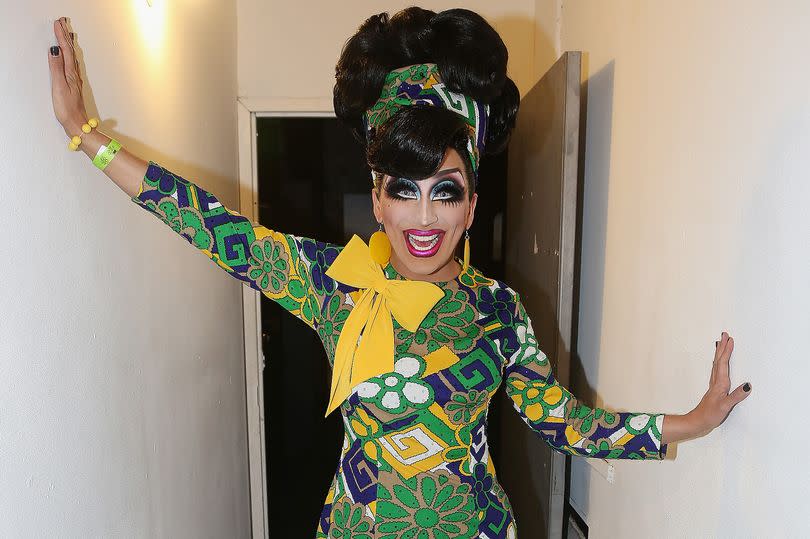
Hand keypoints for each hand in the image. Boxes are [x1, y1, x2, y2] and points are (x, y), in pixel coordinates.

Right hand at [47, 17, 87, 135]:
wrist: (77, 124)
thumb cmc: (67, 109)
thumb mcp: (59, 87)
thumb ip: (56, 68)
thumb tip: (54, 50)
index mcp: (70, 73)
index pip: (65, 50)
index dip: (61, 36)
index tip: (58, 23)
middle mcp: (75, 74)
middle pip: (70, 51)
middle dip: (66, 36)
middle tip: (62, 22)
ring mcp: (75, 79)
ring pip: (72, 56)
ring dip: (69, 44)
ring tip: (67, 33)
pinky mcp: (73, 85)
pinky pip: (72, 64)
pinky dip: (70, 55)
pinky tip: (69, 56)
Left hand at [688, 331, 750, 434]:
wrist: (697, 421)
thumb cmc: (710, 415)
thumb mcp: (725, 407)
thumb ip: (736, 396)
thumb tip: (748, 385)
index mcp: (719, 384)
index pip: (723, 364)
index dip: (726, 351)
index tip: (730, 339)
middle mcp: (716, 382)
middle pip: (718, 360)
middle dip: (722, 347)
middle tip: (724, 334)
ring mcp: (714, 385)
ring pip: (717, 364)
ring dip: (720, 353)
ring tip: (721, 343)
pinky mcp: (714, 389)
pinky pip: (717, 370)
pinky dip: (719, 363)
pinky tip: (719, 363)